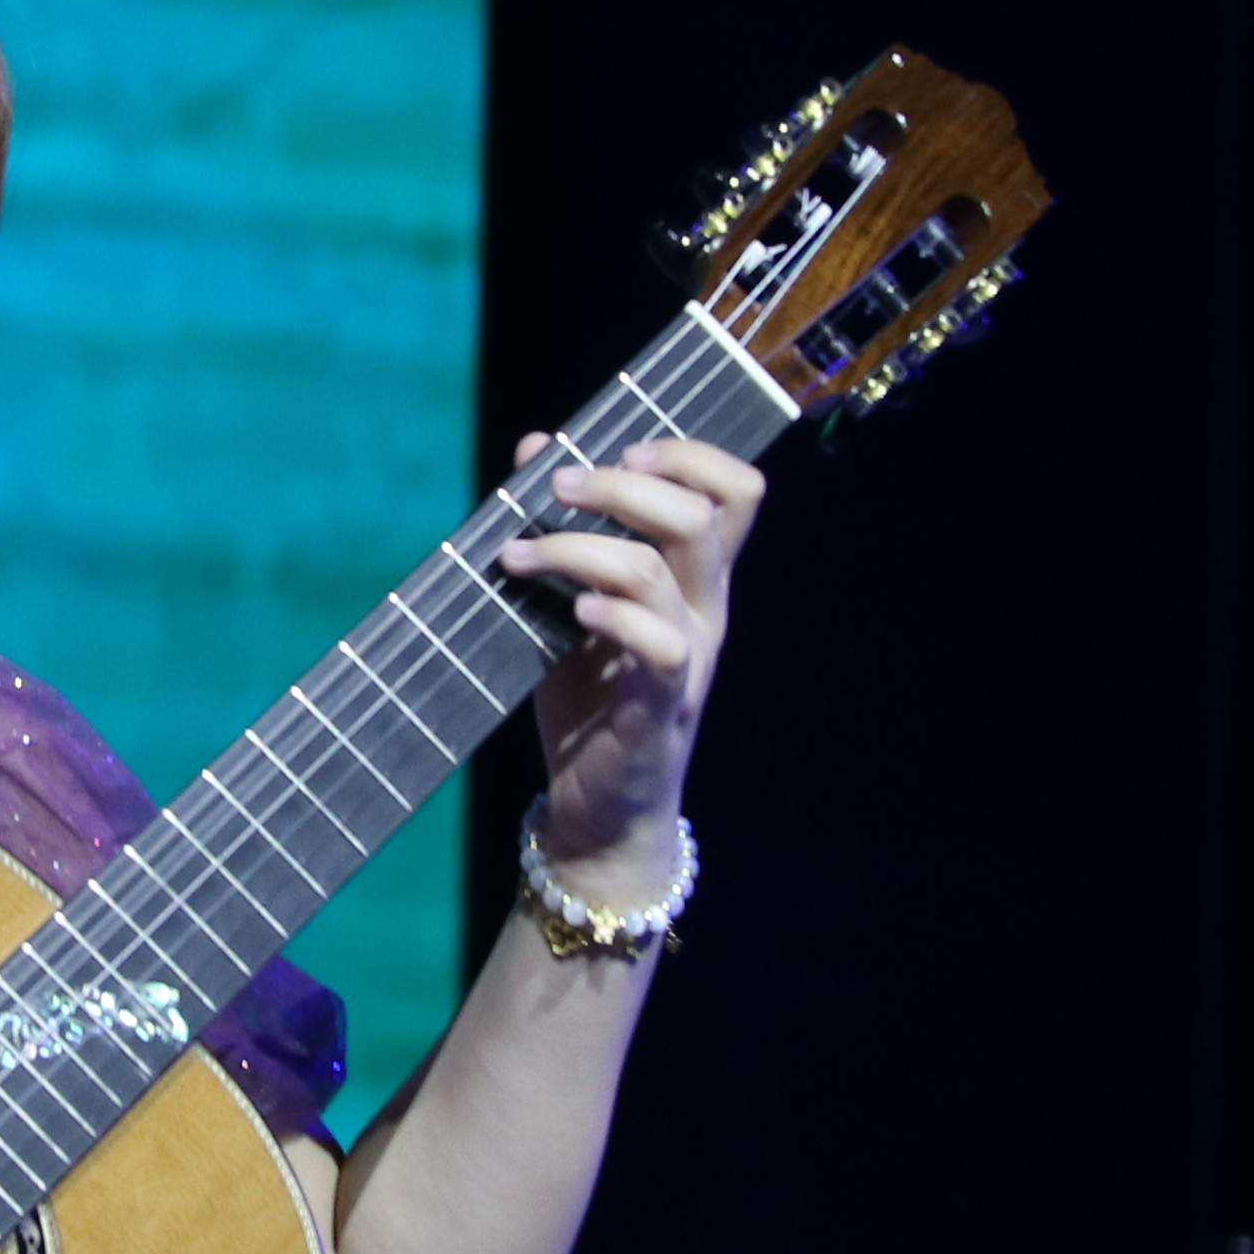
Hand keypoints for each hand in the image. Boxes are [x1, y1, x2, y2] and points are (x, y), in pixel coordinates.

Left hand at [497, 434, 765, 874]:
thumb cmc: (588, 700)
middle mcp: (705, 610)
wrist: (600, 807)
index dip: (691, 454)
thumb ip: (562, 528)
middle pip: (699, 516)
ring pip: (657, 571)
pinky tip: (573, 613)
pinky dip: (613, 617)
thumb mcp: (571, 602)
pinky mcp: (659, 705)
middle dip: (621, 484)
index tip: (623, 448)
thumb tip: (535, 447)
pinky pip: (659, 645)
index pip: (735, 493)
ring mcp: (688, 657)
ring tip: (518, 557)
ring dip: (576, 547)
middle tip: (557, 486)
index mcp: (694, 578)